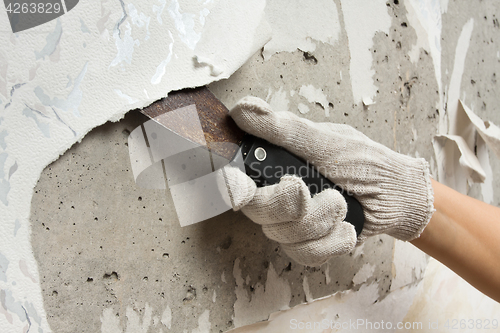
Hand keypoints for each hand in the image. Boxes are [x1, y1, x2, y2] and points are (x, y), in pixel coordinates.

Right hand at [223, 97, 433, 265]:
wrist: (398, 197)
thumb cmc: (366, 163)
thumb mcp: (327, 142)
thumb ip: (286, 130)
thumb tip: (244, 110)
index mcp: (278, 164)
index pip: (239, 176)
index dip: (232, 184)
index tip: (241, 187)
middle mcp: (279, 193)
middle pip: (256, 211)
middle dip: (284, 204)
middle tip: (303, 191)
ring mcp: (293, 222)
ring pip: (282, 235)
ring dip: (318, 220)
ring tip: (340, 203)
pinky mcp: (310, 245)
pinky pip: (304, 254)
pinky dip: (330, 241)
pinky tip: (344, 227)